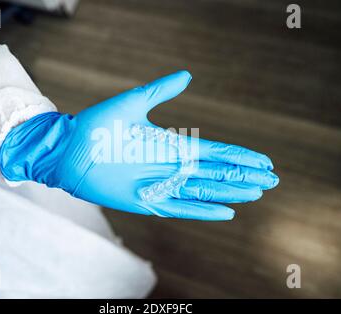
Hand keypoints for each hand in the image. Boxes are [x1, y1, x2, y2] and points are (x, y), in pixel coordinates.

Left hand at [0, 71, 278, 220]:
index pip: (215, 152)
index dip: (240, 156)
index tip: (263, 160)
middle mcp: (171, 166)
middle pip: (217, 173)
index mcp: (172, 144)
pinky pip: (180, 207)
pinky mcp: (147, 202)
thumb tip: (188, 75)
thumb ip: (160, 92)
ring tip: (257, 192)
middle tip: (271, 179)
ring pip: (205, 191)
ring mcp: (161, 185)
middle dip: (244, 176)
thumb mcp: (132, 104)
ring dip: (232, 191)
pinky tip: (226, 211)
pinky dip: (204, 210)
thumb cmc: (96, 126)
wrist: (68, 151)